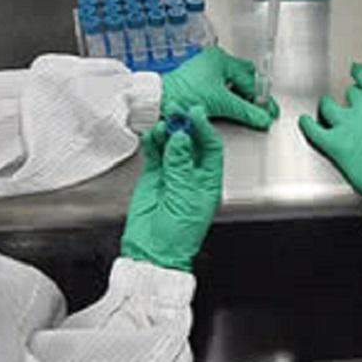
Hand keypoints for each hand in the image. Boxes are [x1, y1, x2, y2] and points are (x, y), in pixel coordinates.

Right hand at [121, 106, 223, 271]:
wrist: (152, 252)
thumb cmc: (178, 236)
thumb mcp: (183, 197)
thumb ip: (179, 165)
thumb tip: (180, 139)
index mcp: (209, 181)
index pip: (210, 147)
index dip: (203, 128)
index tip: (195, 112)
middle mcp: (192, 175)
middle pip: (190, 142)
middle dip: (184, 125)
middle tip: (176, 109)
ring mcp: (172, 175)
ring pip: (171, 146)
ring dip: (167, 132)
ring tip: (161, 123)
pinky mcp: (154, 178)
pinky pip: (155, 155)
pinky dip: (152, 143)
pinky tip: (151, 135)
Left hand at [161, 46, 279, 128]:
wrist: (158, 101)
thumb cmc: (182, 94)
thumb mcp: (221, 103)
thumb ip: (246, 111)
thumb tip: (262, 118)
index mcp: (221, 59)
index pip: (250, 80)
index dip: (261, 98)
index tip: (268, 111)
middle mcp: (213, 61)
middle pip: (243, 76)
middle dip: (253, 93)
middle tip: (261, 108)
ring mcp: (204, 70)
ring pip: (231, 81)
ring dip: (241, 95)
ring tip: (247, 110)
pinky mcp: (197, 81)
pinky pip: (220, 86)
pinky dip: (229, 96)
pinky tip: (230, 107)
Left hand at [300, 63, 361, 196]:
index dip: (359, 73)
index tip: (356, 71)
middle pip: (349, 94)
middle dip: (350, 97)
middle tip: (350, 99)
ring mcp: (346, 126)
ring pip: (328, 107)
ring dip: (326, 107)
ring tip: (325, 106)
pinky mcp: (335, 146)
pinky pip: (314, 131)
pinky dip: (307, 125)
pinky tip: (304, 122)